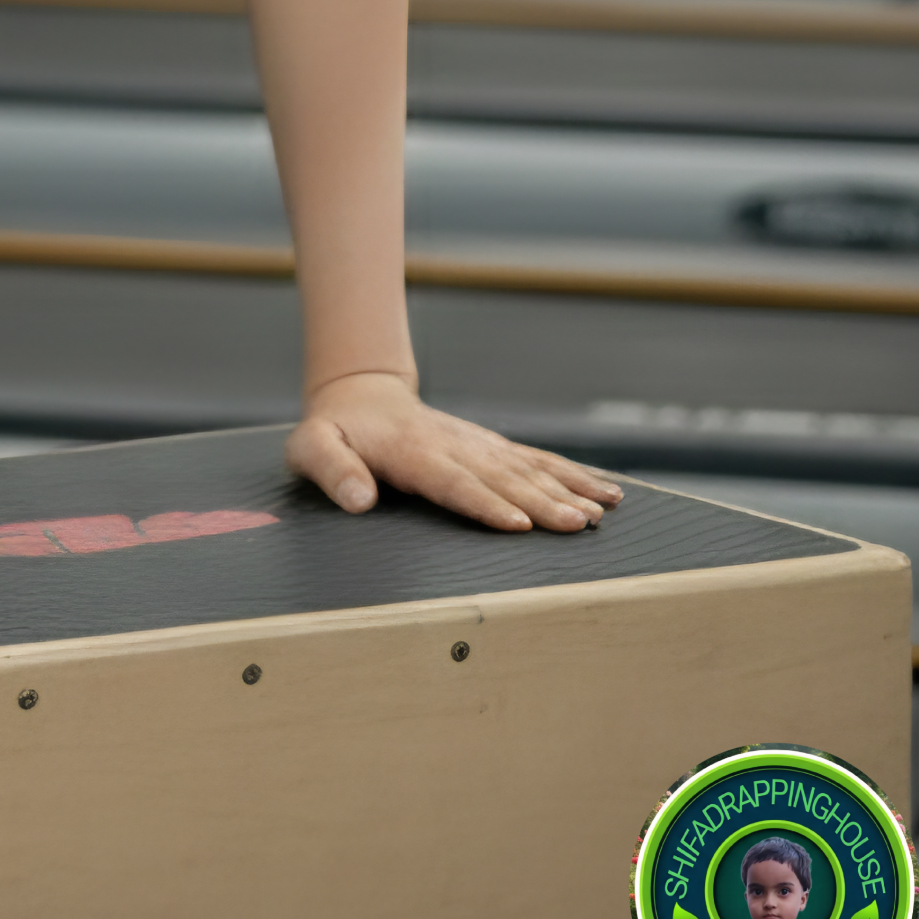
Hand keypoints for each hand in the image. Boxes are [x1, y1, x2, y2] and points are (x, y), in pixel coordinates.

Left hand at [289, 371, 622, 535]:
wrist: (360, 394)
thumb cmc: (335, 431)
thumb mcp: (312, 447)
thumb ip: (331, 470)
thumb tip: (357, 500)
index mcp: (411, 452)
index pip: (452, 481)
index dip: (484, 502)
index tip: (517, 523)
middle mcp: (453, 445)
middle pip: (501, 477)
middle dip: (542, 501)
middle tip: (577, 524)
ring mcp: (477, 445)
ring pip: (527, 468)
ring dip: (566, 489)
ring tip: (600, 512)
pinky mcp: (492, 448)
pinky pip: (537, 460)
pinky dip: (573, 475)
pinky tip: (606, 492)